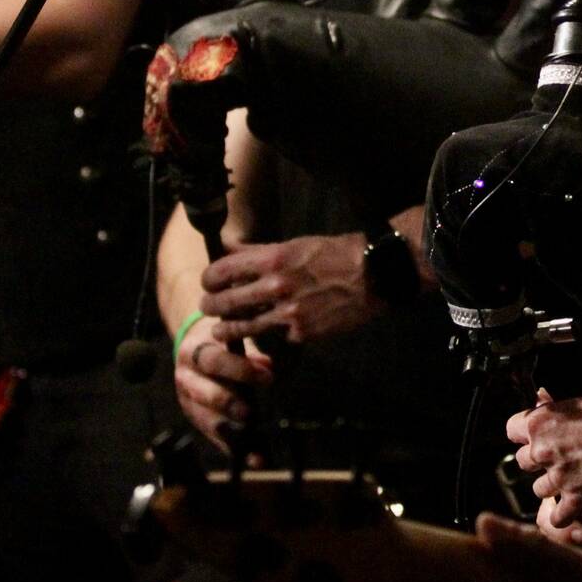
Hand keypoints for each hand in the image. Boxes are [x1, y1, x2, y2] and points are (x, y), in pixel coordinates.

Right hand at [172, 313, 272, 452]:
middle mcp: (186, 380)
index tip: (268, 376)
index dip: (240, 370)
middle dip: (228, 404)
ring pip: (206, 421)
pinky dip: (235, 450)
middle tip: (250, 412)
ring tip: (255, 445)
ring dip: (230, 433)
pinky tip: (255, 459)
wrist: (195, 347)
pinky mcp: (197, 421)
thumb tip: (267, 364)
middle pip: (204, 394)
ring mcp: (189, 403)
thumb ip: (249, 351)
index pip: (214, 362)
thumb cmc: (220, 341)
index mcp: (194, 354)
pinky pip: (215, 438)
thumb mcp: (229, 338)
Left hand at [200, 233, 374, 343]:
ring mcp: (287, 314)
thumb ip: (258, 251)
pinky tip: (268, 332)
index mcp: (272, 259)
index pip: (222, 271)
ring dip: (227, 330)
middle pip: (225, 302)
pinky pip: (275, 337)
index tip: (209, 283)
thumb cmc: (334, 253)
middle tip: (208, 307)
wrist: (373, 276)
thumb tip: (228, 249)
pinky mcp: (300, 334)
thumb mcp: (295, 244)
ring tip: (221, 331)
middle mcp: (275, 287)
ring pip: (242, 327)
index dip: (210, 279)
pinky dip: (270, 335)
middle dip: (211, 306)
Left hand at [509, 388, 581, 529]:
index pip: (511, 430)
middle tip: (567, 459)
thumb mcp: (581, 404)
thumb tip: (537, 398)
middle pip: (524, 462)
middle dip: (542, 462)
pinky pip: (556, 517)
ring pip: (539, 490)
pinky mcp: (574, 501)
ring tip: (581, 478)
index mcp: (541, 421)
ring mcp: (558, 477)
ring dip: (556, 487)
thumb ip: (554, 411)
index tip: (539, 439)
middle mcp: (543, 449)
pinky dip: (568, 513)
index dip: (526, 435)